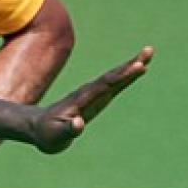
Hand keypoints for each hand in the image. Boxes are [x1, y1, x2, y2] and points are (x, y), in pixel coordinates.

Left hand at [32, 46, 153, 153]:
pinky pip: (114, 85)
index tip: (138, 66)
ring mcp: (92, 95)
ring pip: (114, 78)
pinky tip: (136, 69)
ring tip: (147, 54)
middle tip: (149, 51)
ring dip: (130, 67)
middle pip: (112, 77)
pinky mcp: (96, 99)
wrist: (38, 128)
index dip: (121, 76)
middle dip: (130, 65)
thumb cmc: (47, 134)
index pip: (104, 86)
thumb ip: (67, 131)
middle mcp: (88, 93)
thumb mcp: (55, 136)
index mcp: (81, 100)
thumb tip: (79, 124)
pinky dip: (126, 76)